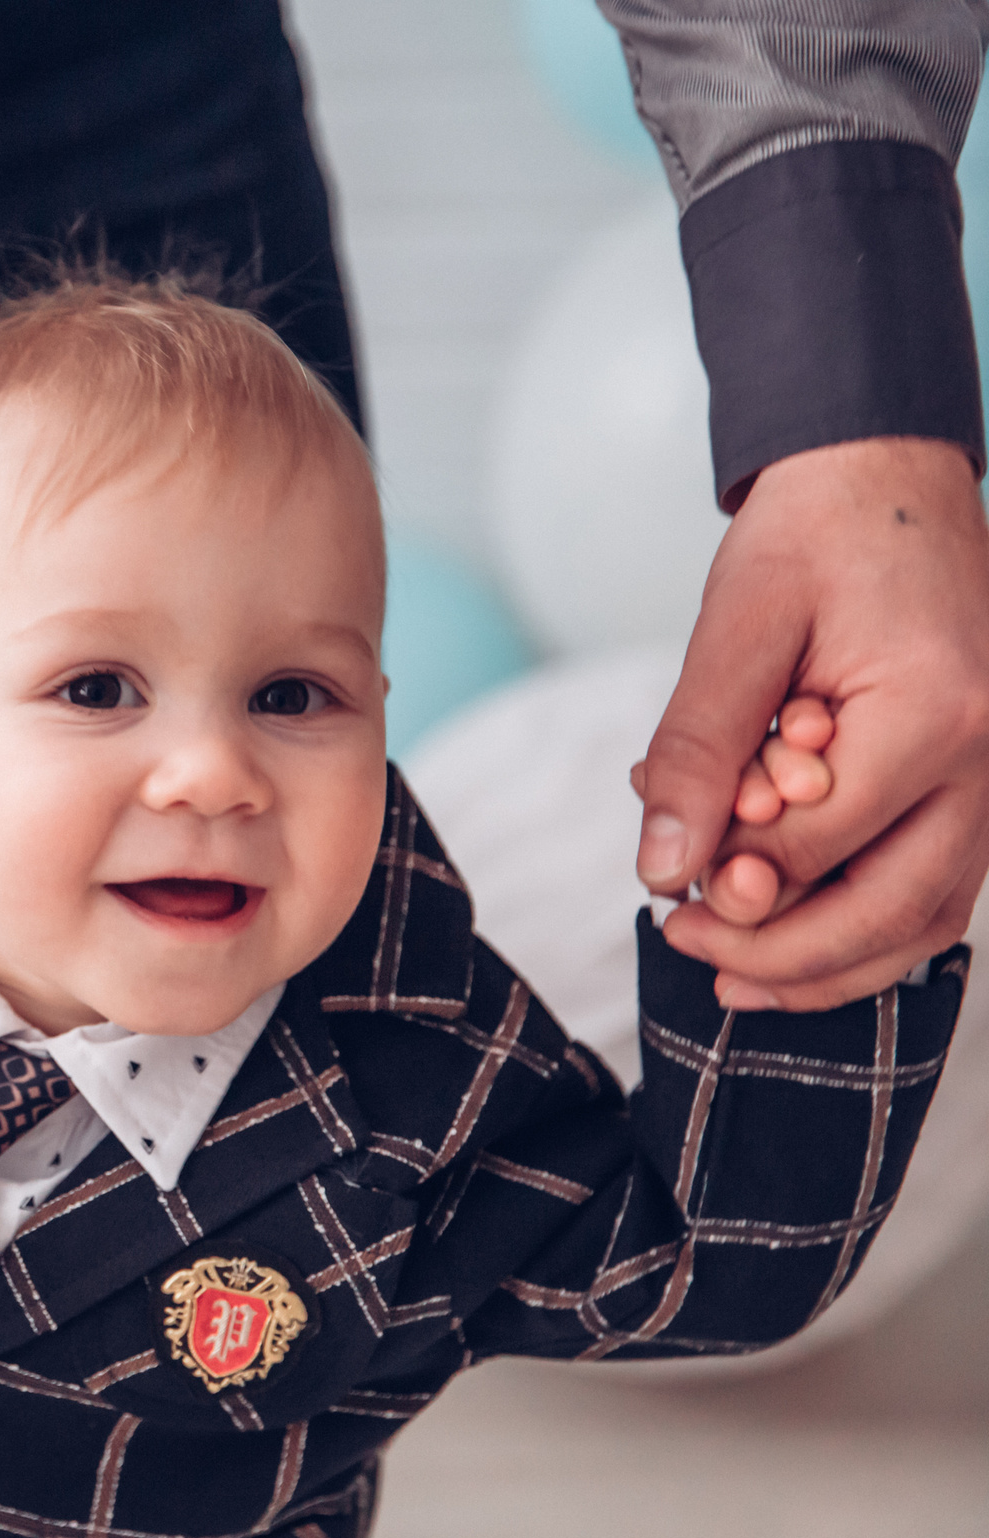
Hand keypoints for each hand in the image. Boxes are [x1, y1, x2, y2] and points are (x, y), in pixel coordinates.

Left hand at [634, 436, 988, 1009]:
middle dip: (780, 950)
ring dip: (828, 964)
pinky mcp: (974, 788)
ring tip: (727, 973)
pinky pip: (935, 889)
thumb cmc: (812, 539)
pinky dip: (866, 933)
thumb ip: (701, 746)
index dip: (735, 877)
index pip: (822, 844)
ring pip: (925, 917)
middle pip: (891, 907)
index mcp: (936, 712)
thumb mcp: (736, 626)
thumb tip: (663, 866)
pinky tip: (786, 947)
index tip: (665, 884)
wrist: (882, 479)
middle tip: (684, 942)